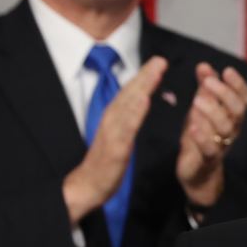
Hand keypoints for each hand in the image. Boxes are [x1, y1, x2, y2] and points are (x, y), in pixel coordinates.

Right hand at [62, 57, 168, 224]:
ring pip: (127, 105)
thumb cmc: (105, 163)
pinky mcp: (115, 149)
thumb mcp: (119, 138)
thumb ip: (128, 120)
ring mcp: (112, 134)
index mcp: (114, 118)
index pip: (129, 93)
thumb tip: (140, 104)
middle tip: (160, 59)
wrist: (86, 187)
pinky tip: (145, 101)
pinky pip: (126, 129)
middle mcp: (111, 121)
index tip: (158, 62)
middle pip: (129, 93)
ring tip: (155, 72)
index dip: (143, 76)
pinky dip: (135, 113)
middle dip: (145, 75)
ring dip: (142, 87)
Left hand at [176, 63, 246, 208]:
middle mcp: (232, 130)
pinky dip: (202, 137)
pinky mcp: (208, 160)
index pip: (245, 99)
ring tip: (196, 101)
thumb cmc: (201, 135)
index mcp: (233, 116)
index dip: (239, 85)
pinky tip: (192, 126)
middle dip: (225, 94)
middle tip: (208, 82)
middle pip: (238, 111)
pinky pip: (210, 149)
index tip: (227, 70)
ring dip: (213, 112)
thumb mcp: (202, 109)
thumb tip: (204, 66)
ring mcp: (222, 145)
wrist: (196, 171)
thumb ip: (204, 88)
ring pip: (225, 128)